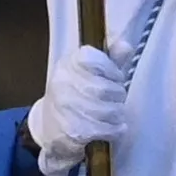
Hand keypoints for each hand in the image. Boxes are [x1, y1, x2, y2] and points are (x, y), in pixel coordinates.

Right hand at [26, 41, 136, 169]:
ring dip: (118, 114)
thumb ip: (110, 59)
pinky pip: (106, 129)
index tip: (115, 78)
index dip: (112, 71)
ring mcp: (67, 107)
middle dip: (118, 95)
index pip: (97, 60)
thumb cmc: (75, 95)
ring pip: (109, 110)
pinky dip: (116, 130)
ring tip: (115, 114)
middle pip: (106, 88)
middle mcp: (63, 83)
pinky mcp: (73, 130)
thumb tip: (126, 46)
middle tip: (117, 99)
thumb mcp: (90, 73)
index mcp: (68, 64)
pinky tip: (115, 128)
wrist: (49, 127)